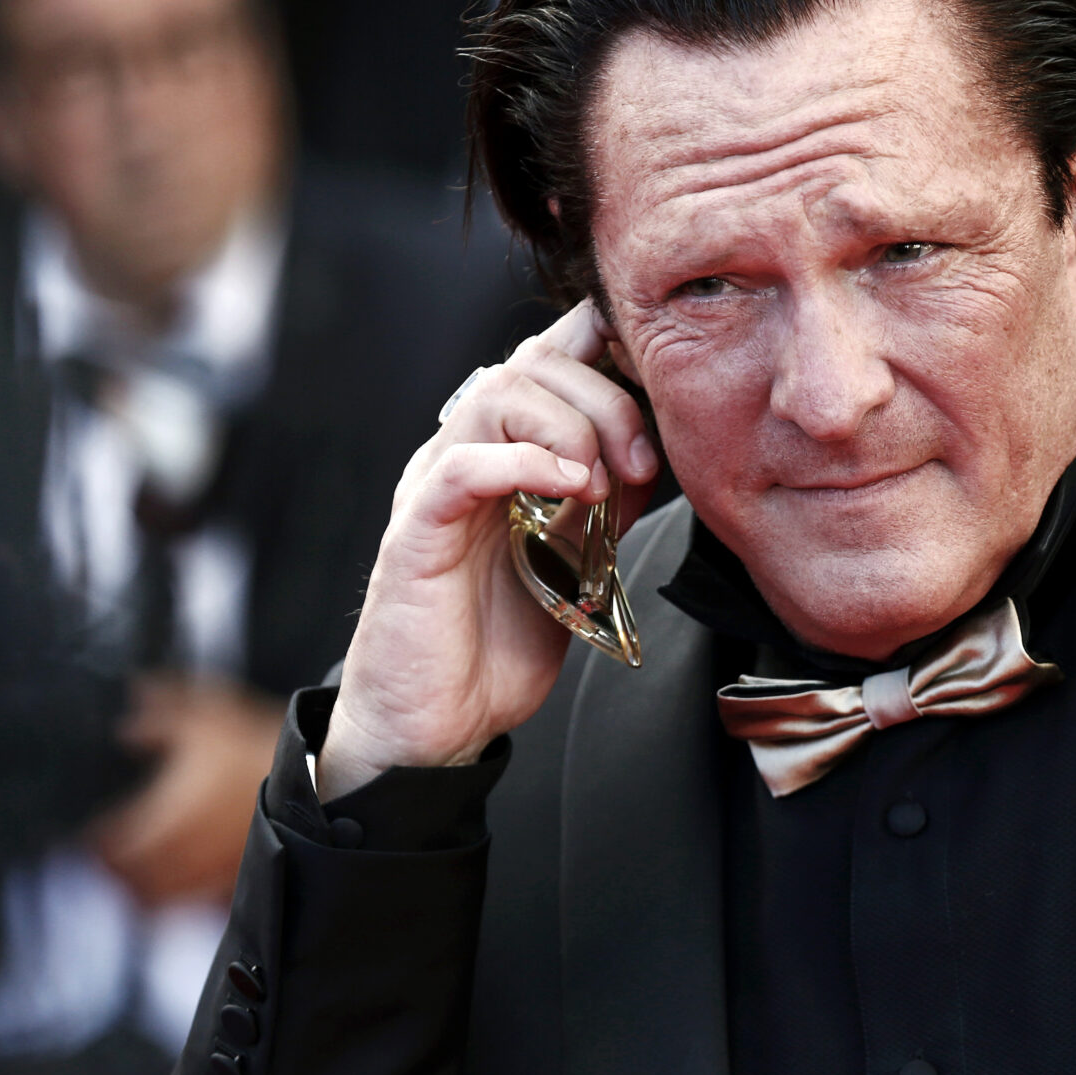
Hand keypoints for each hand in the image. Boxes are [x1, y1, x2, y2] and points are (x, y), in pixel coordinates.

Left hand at [90, 676, 286, 905]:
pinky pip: (205, 907)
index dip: (95, 849)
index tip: (83, 847)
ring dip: (146, 899)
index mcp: (171, 812)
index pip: (118, 844)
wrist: (318, 774)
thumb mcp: (207, 717)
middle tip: (102, 874)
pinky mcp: (243, 880)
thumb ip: (162, 717)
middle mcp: (189, 848)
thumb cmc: (258, 746)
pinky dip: (187, 907)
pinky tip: (180, 899)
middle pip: (137, 882)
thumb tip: (127, 725)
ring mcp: (217, 869)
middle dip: (116, 880)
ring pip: (168, 901)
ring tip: (133, 893)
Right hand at [316, 301, 658, 800]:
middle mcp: (465, 455)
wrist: (437, 724)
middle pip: (531, 364)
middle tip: (641, 464)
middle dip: (605, 399)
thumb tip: (652, 455)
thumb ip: (605, 504)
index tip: (659, 393)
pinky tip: (568, 490)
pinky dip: (522, 462)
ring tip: (601, 484)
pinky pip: (461, 467)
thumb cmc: (496, 645)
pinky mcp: (416, 532)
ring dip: (570, 427)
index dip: (604, 350)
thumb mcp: (577, 562)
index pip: (548, 359)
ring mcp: (435, 487)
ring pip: (497, 393)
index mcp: (502, 453)